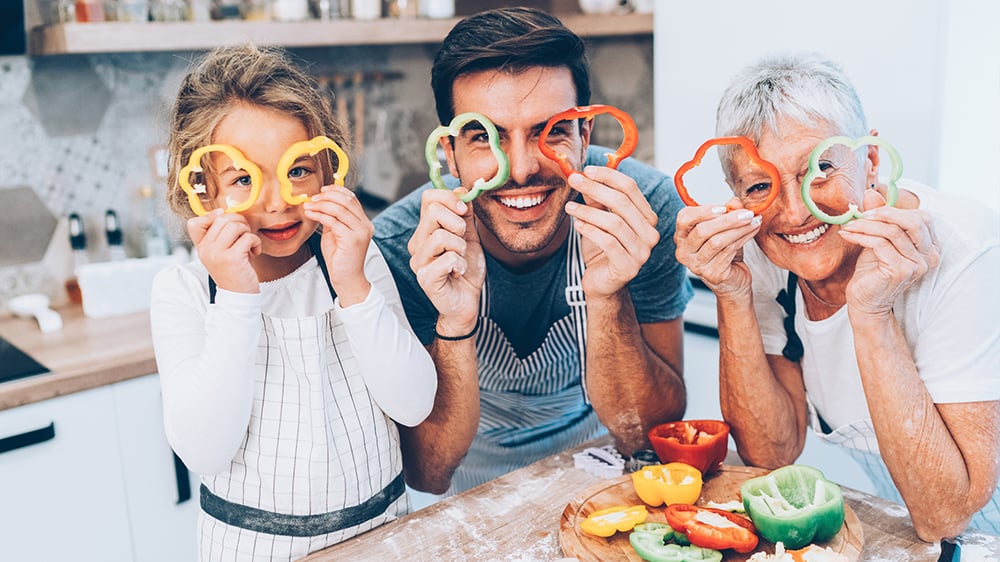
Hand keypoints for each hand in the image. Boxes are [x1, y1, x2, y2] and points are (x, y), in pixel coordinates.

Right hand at [186, 209, 260, 293]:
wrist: (239, 295)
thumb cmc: (235, 271)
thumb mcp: (222, 252)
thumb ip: (220, 234)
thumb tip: (224, 211)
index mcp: (201, 247)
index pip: (194, 223)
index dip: (211, 216)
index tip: (227, 223)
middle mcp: (206, 250)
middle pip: (222, 219)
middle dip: (239, 222)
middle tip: (245, 234)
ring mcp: (218, 254)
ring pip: (234, 225)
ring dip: (247, 231)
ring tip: (249, 243)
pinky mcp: (232, 259)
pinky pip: (248, 237)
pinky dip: (256, 242)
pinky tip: (255, 252)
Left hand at [303, 185, 372, 305]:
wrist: (346, 278)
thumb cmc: (340, 258)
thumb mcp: (335, 233)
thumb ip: (332, 218)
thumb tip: (320, 202)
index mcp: (363, 222)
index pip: (352, 198)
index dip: (336, 190)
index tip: (322, 190)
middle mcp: (365, 225)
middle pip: (347, 200)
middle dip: (327, 196)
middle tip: (312, 198)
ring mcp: (360, 232)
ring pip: (339, 208)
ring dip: (321, 204)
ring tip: (308, 205)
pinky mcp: (352, 239)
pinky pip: (333, 221)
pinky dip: (319, 215)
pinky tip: (310, 214)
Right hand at [407, 188, 483, 334]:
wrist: (467, 301)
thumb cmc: (465, 270)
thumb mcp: (470, 236)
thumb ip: (465, 214)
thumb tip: (462, 189)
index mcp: (426, 230)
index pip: (429, 198)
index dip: (449, 198)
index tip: (464, 211)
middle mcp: (417, 243)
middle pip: (433, 212)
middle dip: (458, 224)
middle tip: (463, 241)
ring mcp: (418, 261)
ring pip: (440, 236)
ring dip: (460, 247)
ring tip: (460, 259)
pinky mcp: (425, 278)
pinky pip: (447, 259)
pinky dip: (460, 264)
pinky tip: (458, 272)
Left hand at [564, 166, 659, 299]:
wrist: (601, 285)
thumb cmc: (601, 250)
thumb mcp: (597, 220)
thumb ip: (596, 199)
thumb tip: (585, 174)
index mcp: (647, 218)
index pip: (630, 188)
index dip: (608, 176)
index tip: (586, 169)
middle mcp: (650, 234)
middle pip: (622, 202)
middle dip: (595, 188)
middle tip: (573, 180)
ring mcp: (642, 252)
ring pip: (614, 222)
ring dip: (588, 211)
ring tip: (569, 207)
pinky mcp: (628, 267)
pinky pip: (609, 242)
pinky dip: (591, 230)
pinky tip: (577, 224)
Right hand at [673, 198, 760, 298]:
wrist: (733, 281)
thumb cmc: (725, 252)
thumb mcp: (725, 228)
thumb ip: (727, 213)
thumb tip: (734, 202)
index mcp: (682, 238)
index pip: (684, 218)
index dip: (703, 211)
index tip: (723, 207)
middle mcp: (684, 253)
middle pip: (702, 230)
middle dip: (727, 219)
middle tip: (747, 213)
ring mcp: (696, 266)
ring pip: (717, 241)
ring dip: (739, 228)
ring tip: (754, 220)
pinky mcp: (712, 274)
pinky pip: (729, 251)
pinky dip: (744, 238)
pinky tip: (753, 230)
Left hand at [839, 189, 939, 314]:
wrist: (865, 303)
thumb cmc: (872, 272)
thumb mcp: (877, 240)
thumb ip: (879, 218)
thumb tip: (871, 193)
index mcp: (930, 247)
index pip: (922, 218)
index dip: (895, 210)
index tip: (869, 211)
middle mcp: (930, 256)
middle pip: (913, 221)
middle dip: (884, 213)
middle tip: (860, 215)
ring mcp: (918, 264)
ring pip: (892, 231)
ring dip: (866, 225)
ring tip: (849, 226)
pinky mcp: (902, 270)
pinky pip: (880, 244)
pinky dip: (861, 236)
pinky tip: (848, 235)